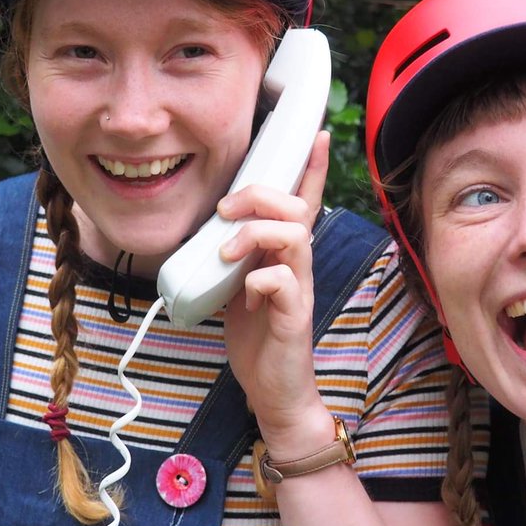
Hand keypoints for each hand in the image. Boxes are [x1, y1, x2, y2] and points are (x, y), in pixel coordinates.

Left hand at [221, 131, 331, 451]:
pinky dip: (260, 280)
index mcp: (284, 256)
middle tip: (226, 210)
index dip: (309, 167)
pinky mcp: (294, 318)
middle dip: (260, 195)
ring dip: (255, 233)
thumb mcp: (237, 286)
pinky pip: (285, 283)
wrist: (274, 392)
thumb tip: (210, 231)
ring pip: (295, 235)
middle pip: (296, 207)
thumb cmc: (257, 339)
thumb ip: (232, 257)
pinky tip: (245, 295)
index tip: (315, 132)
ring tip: (227, 251)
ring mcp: (299, 290)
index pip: (303, 201)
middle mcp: (298, 267)